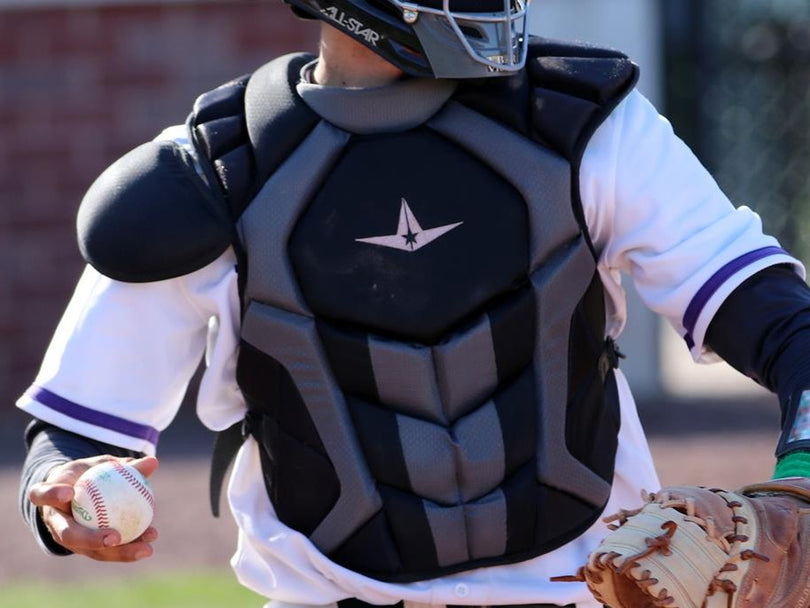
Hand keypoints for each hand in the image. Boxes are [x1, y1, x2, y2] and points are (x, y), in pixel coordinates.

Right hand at [29, 455, 158, 561]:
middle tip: (114, 537)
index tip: (69, 492)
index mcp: (48, 495)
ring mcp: (68, 538)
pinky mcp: (83, 547)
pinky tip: (150, 541)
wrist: (75, 492)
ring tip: (146, 547)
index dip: (52, 495)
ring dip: (118, 551)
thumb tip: (152, 462)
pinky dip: (128, 548)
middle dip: (89, 539)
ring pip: (90, 549)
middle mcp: (54, 521)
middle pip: (68, 534)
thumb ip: (122, 464)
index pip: (42, 494)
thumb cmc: (87, 474)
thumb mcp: (101, 464)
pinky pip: (106, 550)